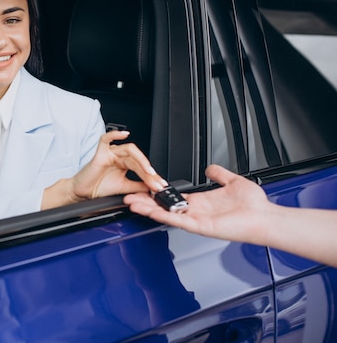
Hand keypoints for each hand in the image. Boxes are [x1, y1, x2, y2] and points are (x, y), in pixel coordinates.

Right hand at [68, 131, 167, 200]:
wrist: (83, 193)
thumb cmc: (98, 188)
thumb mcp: (124, 188)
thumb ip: (138, 186)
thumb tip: (153, 188)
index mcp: (125, 163)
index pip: (142, 166)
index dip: (152, 176)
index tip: (160, 185)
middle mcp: (119, 156)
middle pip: (138, 159)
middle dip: (149, 171)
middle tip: (156, 182)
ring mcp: (110, 153)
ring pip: (129, 150)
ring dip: (141, 160)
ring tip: (148, 171)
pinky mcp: (100, 153)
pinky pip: (106, 139)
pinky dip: (115, 134)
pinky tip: (124, 134)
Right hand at [123, 164, 271, 243]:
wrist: (266, 217)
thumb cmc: (254, 205)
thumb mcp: (233, 181)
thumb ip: (220, 174)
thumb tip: (210, 168)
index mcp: (202, 202)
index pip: (173, 198)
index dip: (158, 194)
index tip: (144, 188)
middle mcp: (197, 212)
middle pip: (164, 207)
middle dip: (146, 202)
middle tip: (129, 197)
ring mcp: (197, 220)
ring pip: (167, 214)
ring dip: (148, 209)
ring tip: (132, 203)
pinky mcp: (201, 227)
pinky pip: (178, 221)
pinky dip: (163, 216)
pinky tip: (151, 211)